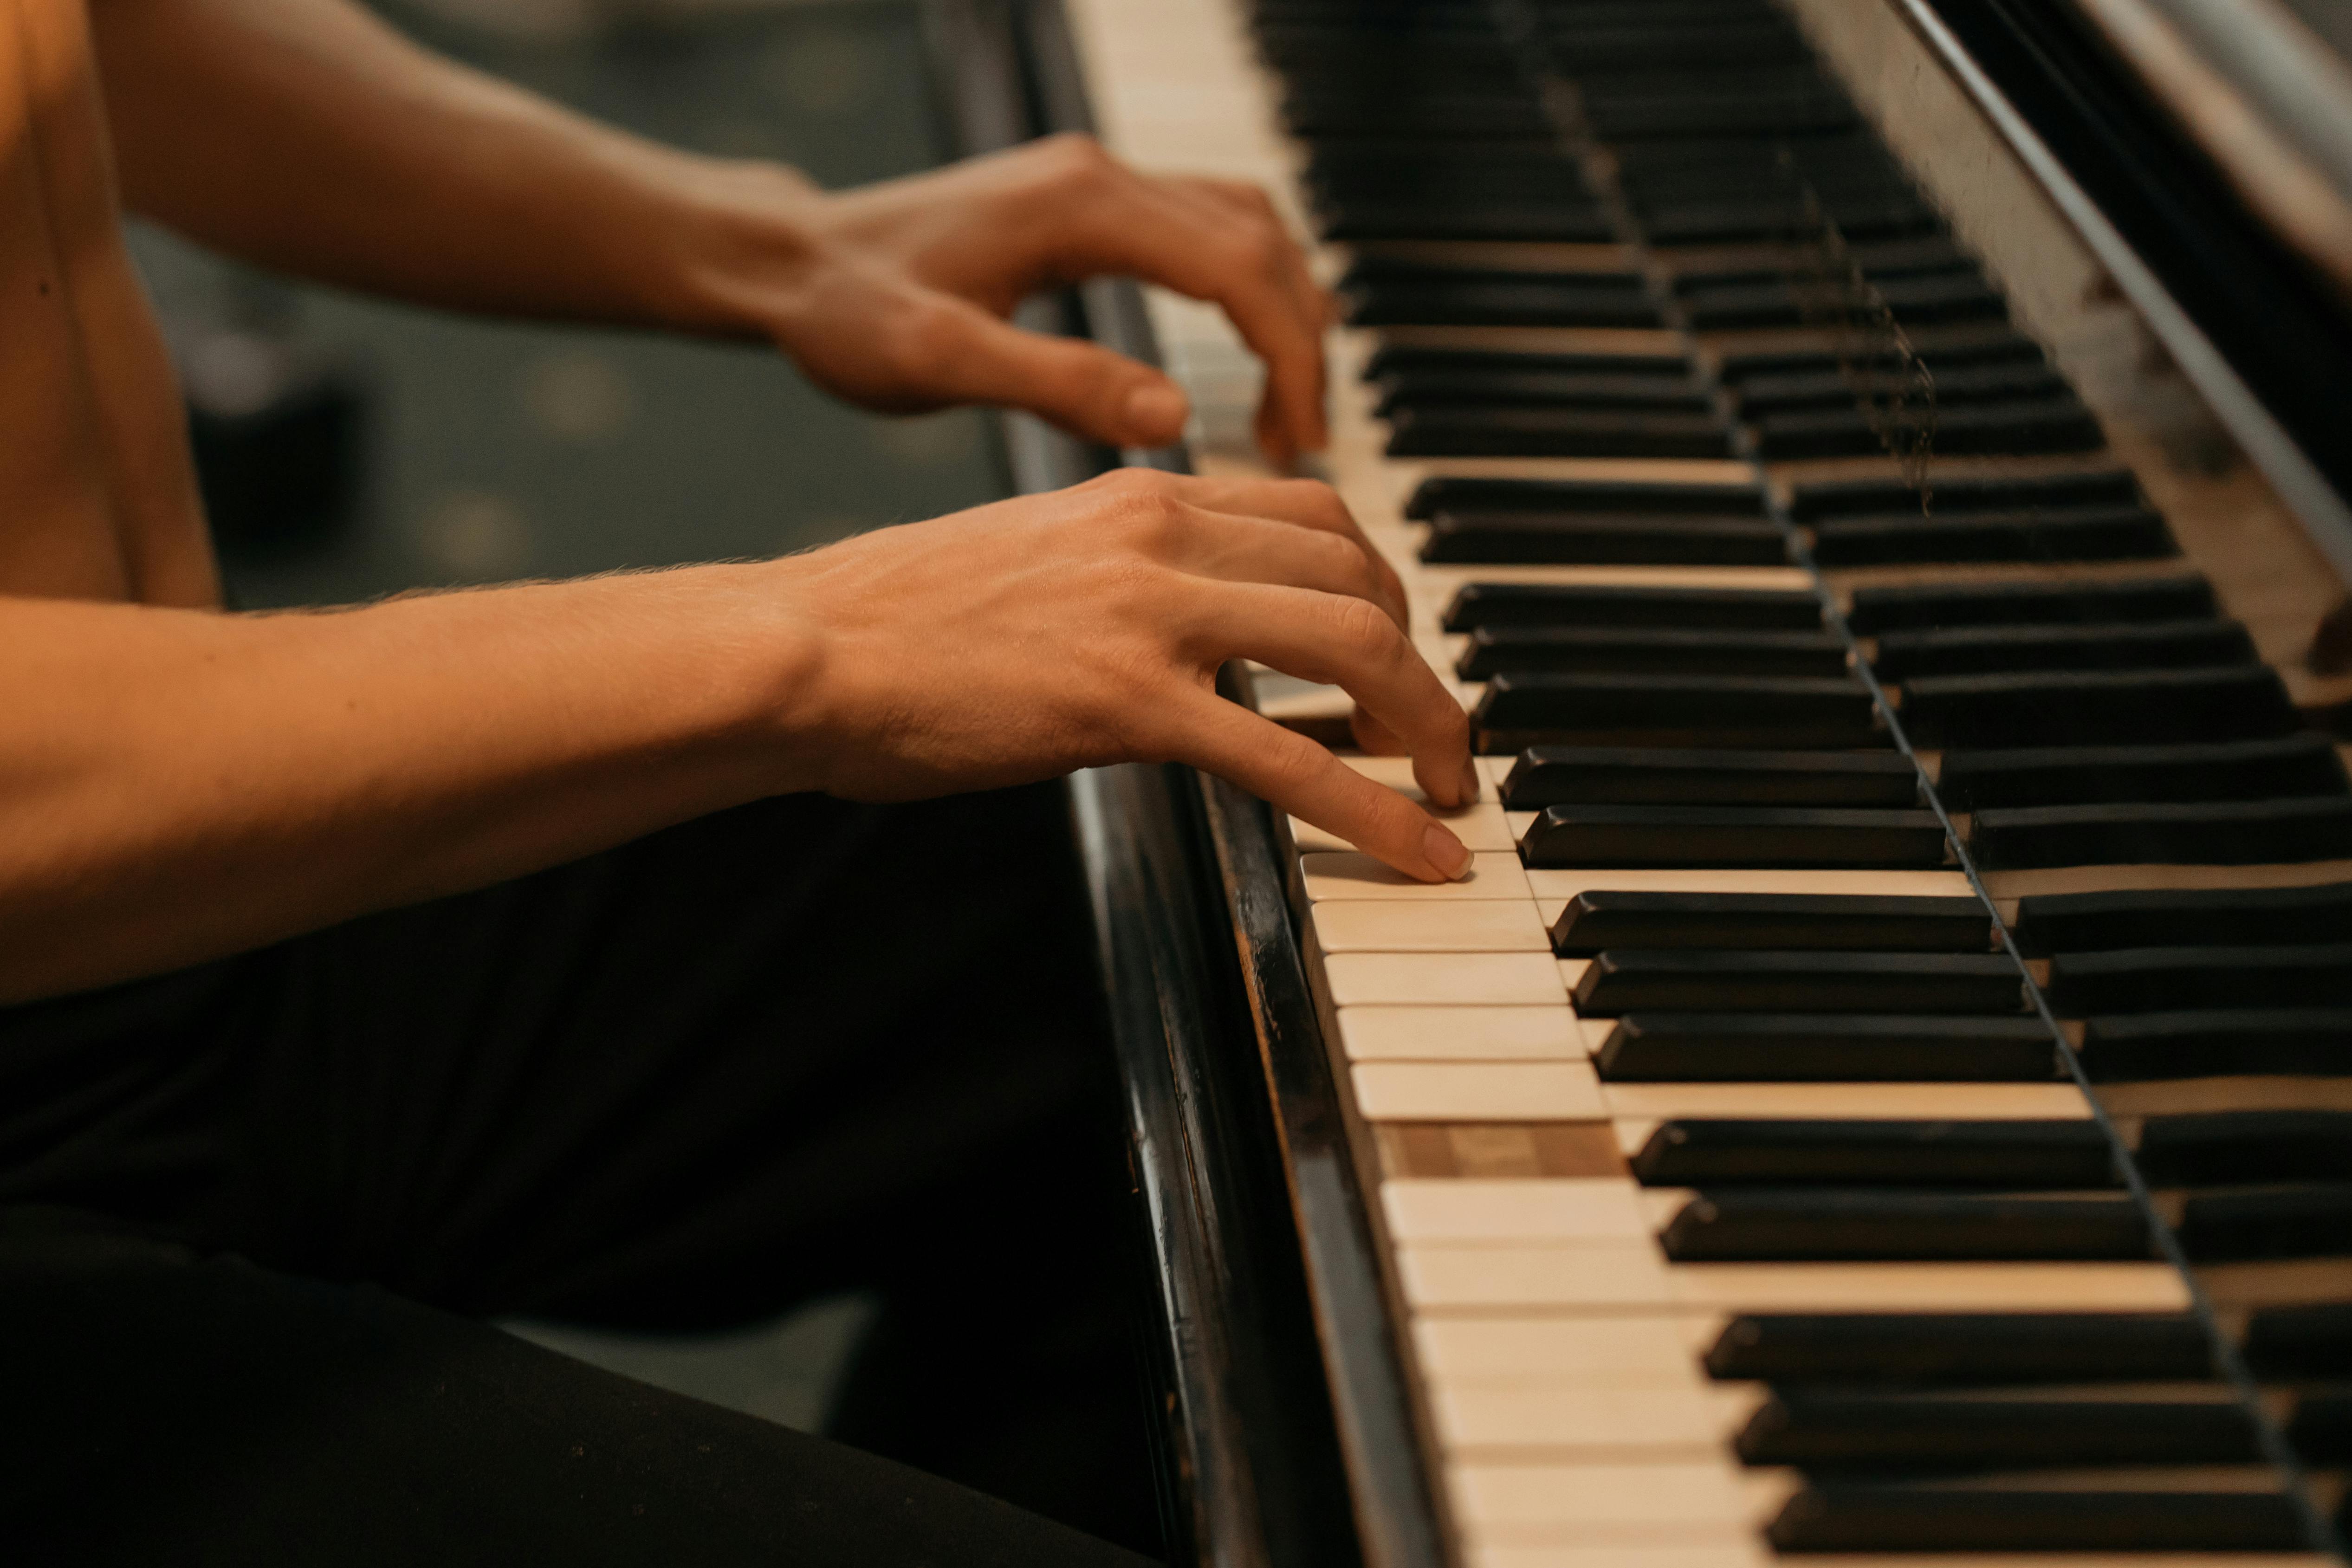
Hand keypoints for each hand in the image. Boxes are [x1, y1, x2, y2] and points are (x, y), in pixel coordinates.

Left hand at [710, 136, 1330, 462]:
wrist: (791, 264)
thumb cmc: (848, 315)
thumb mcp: (939, 363)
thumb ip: (1056, 385)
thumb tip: (1175, 414)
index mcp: (1082, 206)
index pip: (1239, 266)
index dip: (1288, 354)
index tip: (1300, 437)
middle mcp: (1101, 176)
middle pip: (1259, 239)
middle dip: (1299, 341)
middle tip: (1302, 440)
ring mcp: (1096, 183)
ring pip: (1242, 226)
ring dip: (1281, 311)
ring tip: (1282, 411)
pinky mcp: (1085, 205)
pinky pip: (1204, 232)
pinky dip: (1245, 291)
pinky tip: (1240, 359)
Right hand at [770, 470, 1474, 879]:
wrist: (805, 647)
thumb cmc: (895, 618)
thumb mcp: (1032, 555)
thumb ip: (1124, 570)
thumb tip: (1185, 621)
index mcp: (1142, 493)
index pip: (1317, 513)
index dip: (1384, 586)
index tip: (1396, 650)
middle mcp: (1161, 533)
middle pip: (1361, 577)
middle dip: (1425, 661)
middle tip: (1438, 735)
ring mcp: (1148, 615)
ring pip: (1353, 648)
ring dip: (1428, 723)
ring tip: (1451, 789)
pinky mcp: (1124, 703)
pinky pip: (1291, 760)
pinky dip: (1379, 812)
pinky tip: (1423, 855)